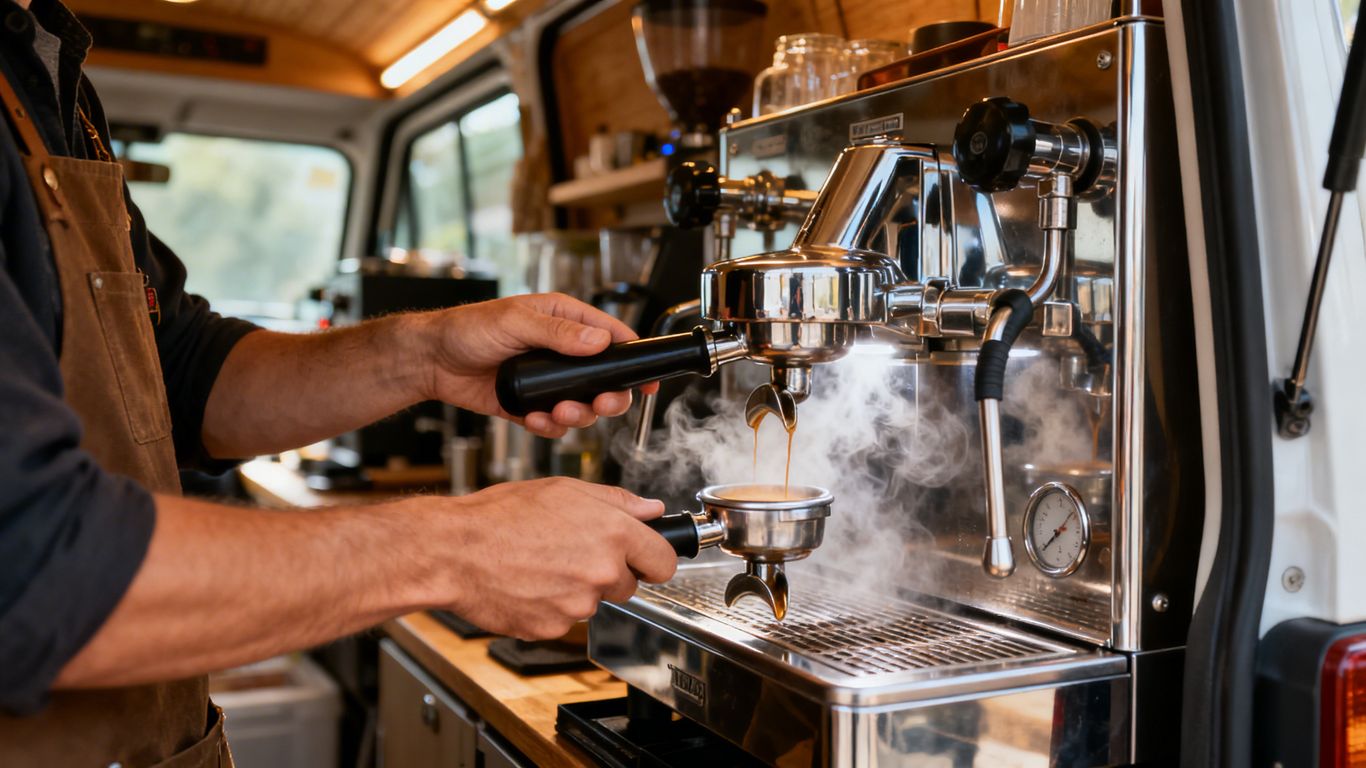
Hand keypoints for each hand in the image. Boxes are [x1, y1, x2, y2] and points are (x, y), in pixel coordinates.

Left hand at [417, 293, 653, 437]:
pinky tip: (532, 419)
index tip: (646, 380)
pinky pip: (554, 422)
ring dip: (576, 415)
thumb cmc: (468, 329)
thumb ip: (558, 333)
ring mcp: (548, 381)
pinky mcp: (531, 404)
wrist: (432, 360)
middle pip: (605, 379)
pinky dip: (549, 426)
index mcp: (565, 321)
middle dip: (607, 397)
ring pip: (583, 405)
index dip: (633, 357)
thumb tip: (599, 341)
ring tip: (557, 413)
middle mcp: (562, 351)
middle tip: (599, 404)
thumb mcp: (515, 322)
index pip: (612, 337)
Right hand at [431, 478, 677, 639]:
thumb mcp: (564, 490)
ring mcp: (578, 605)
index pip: (664, 562)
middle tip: (572, 553)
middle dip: (608, 573)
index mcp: (612, 532)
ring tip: (540, 565)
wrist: (454, 552)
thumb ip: (616, 501)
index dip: (654, 560)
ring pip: (593, 603)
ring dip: (575, 590)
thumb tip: (651, 510)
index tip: (645, 561)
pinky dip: (550, 607)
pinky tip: (528, 584)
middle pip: (628, 586)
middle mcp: (601, 571)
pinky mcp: (553, 628)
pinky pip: (563, 620)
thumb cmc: (500, 516)